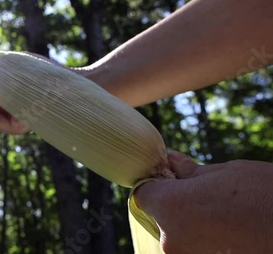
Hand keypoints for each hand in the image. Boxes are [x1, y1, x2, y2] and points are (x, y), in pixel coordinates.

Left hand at [134, 151, 272, 253]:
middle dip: (175, 206)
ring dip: (191, 226)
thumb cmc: (263, 196)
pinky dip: (205, 242)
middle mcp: (170, 238)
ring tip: (223, 217)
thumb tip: (172, 160)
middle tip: (205, 199)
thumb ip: (190, 171)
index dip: (156, 184)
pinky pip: (194, 250)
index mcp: (169, 206)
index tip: (171, 181)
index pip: (144, 193)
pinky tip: (228, 233)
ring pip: (177, 236)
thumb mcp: (226, 173)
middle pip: (159, 217)